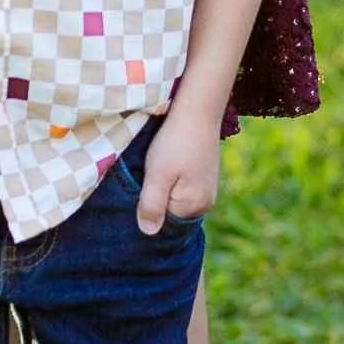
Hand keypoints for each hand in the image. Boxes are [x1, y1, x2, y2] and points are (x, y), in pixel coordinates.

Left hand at [135, 105, 221, 233]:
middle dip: (154, 201)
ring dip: (162, 190)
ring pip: (175, 199)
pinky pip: (182, 188)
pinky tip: (165, 165)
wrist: (197, 110)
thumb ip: (152, 205)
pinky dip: (171, 181)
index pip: (163, 223)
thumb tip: (148, 233)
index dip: (147, 210)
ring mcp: (207, 189)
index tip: (137, 190)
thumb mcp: (158, 174)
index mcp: (194, 206)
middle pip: (171, 213)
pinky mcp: (204, 176)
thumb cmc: (175, 142)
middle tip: (142, 178)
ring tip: (153, 170)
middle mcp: (205, 203)